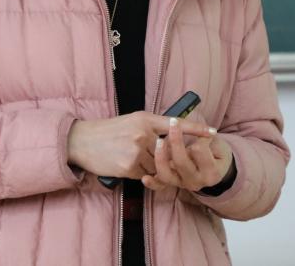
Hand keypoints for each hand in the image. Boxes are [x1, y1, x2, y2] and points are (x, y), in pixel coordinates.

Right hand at [67, 112, 215, 179]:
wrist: (82, 140)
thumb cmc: (107, 131)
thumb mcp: (131, 121)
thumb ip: (151, 128)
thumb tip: (170, 138)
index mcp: (145, 119)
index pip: (176, 124)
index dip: (195, 130)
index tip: (212, 132)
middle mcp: (143, 133)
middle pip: (167, 151)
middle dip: (165, 158)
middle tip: (158, 157)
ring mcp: (136, 150)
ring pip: (157, 165)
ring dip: (149, 166)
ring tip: (130, 157)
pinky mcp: (129, 166)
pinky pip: (143, 174)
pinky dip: (137, 172)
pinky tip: (124, 163)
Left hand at [141, 117, 232, 192]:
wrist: (214, 170)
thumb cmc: (216, 153)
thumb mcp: (218, 145)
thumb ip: (208, 139)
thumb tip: (198, 133)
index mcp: (211, 172)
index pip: (199, 151)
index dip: (197, 137)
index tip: (199, 129)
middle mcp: (196, 182)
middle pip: (181, 162)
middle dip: (175, 141)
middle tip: (173, 125)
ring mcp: (182, 184)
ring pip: (167, 174)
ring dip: (160, 157)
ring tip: (159, 140)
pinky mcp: (172, 184)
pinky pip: (160, 185)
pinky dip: (152, 182)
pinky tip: (145, 177)